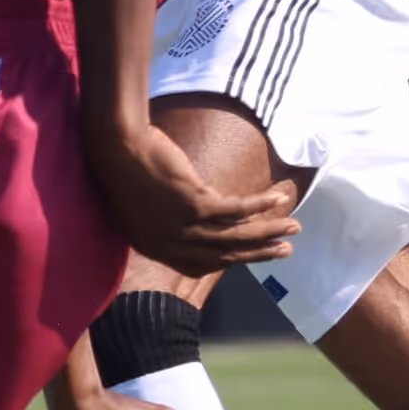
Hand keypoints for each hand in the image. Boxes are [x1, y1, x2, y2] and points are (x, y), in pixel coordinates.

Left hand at [88, 116, 299, 275]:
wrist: (114, 144)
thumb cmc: (123, 165)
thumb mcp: (139, 203)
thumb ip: (162, 218)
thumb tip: (189, 215)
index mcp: (154, 247)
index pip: (198, 265)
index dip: (227, 261)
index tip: (246, 256)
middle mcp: (169, 244)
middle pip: (225, 255)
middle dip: (259, 253)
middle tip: (284, 250)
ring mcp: (183, 226)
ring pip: (236, 235)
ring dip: (269, 231)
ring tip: (294, 227)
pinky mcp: (194, 203)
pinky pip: (237, 210)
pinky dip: (261, 204)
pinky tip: (278, 199)